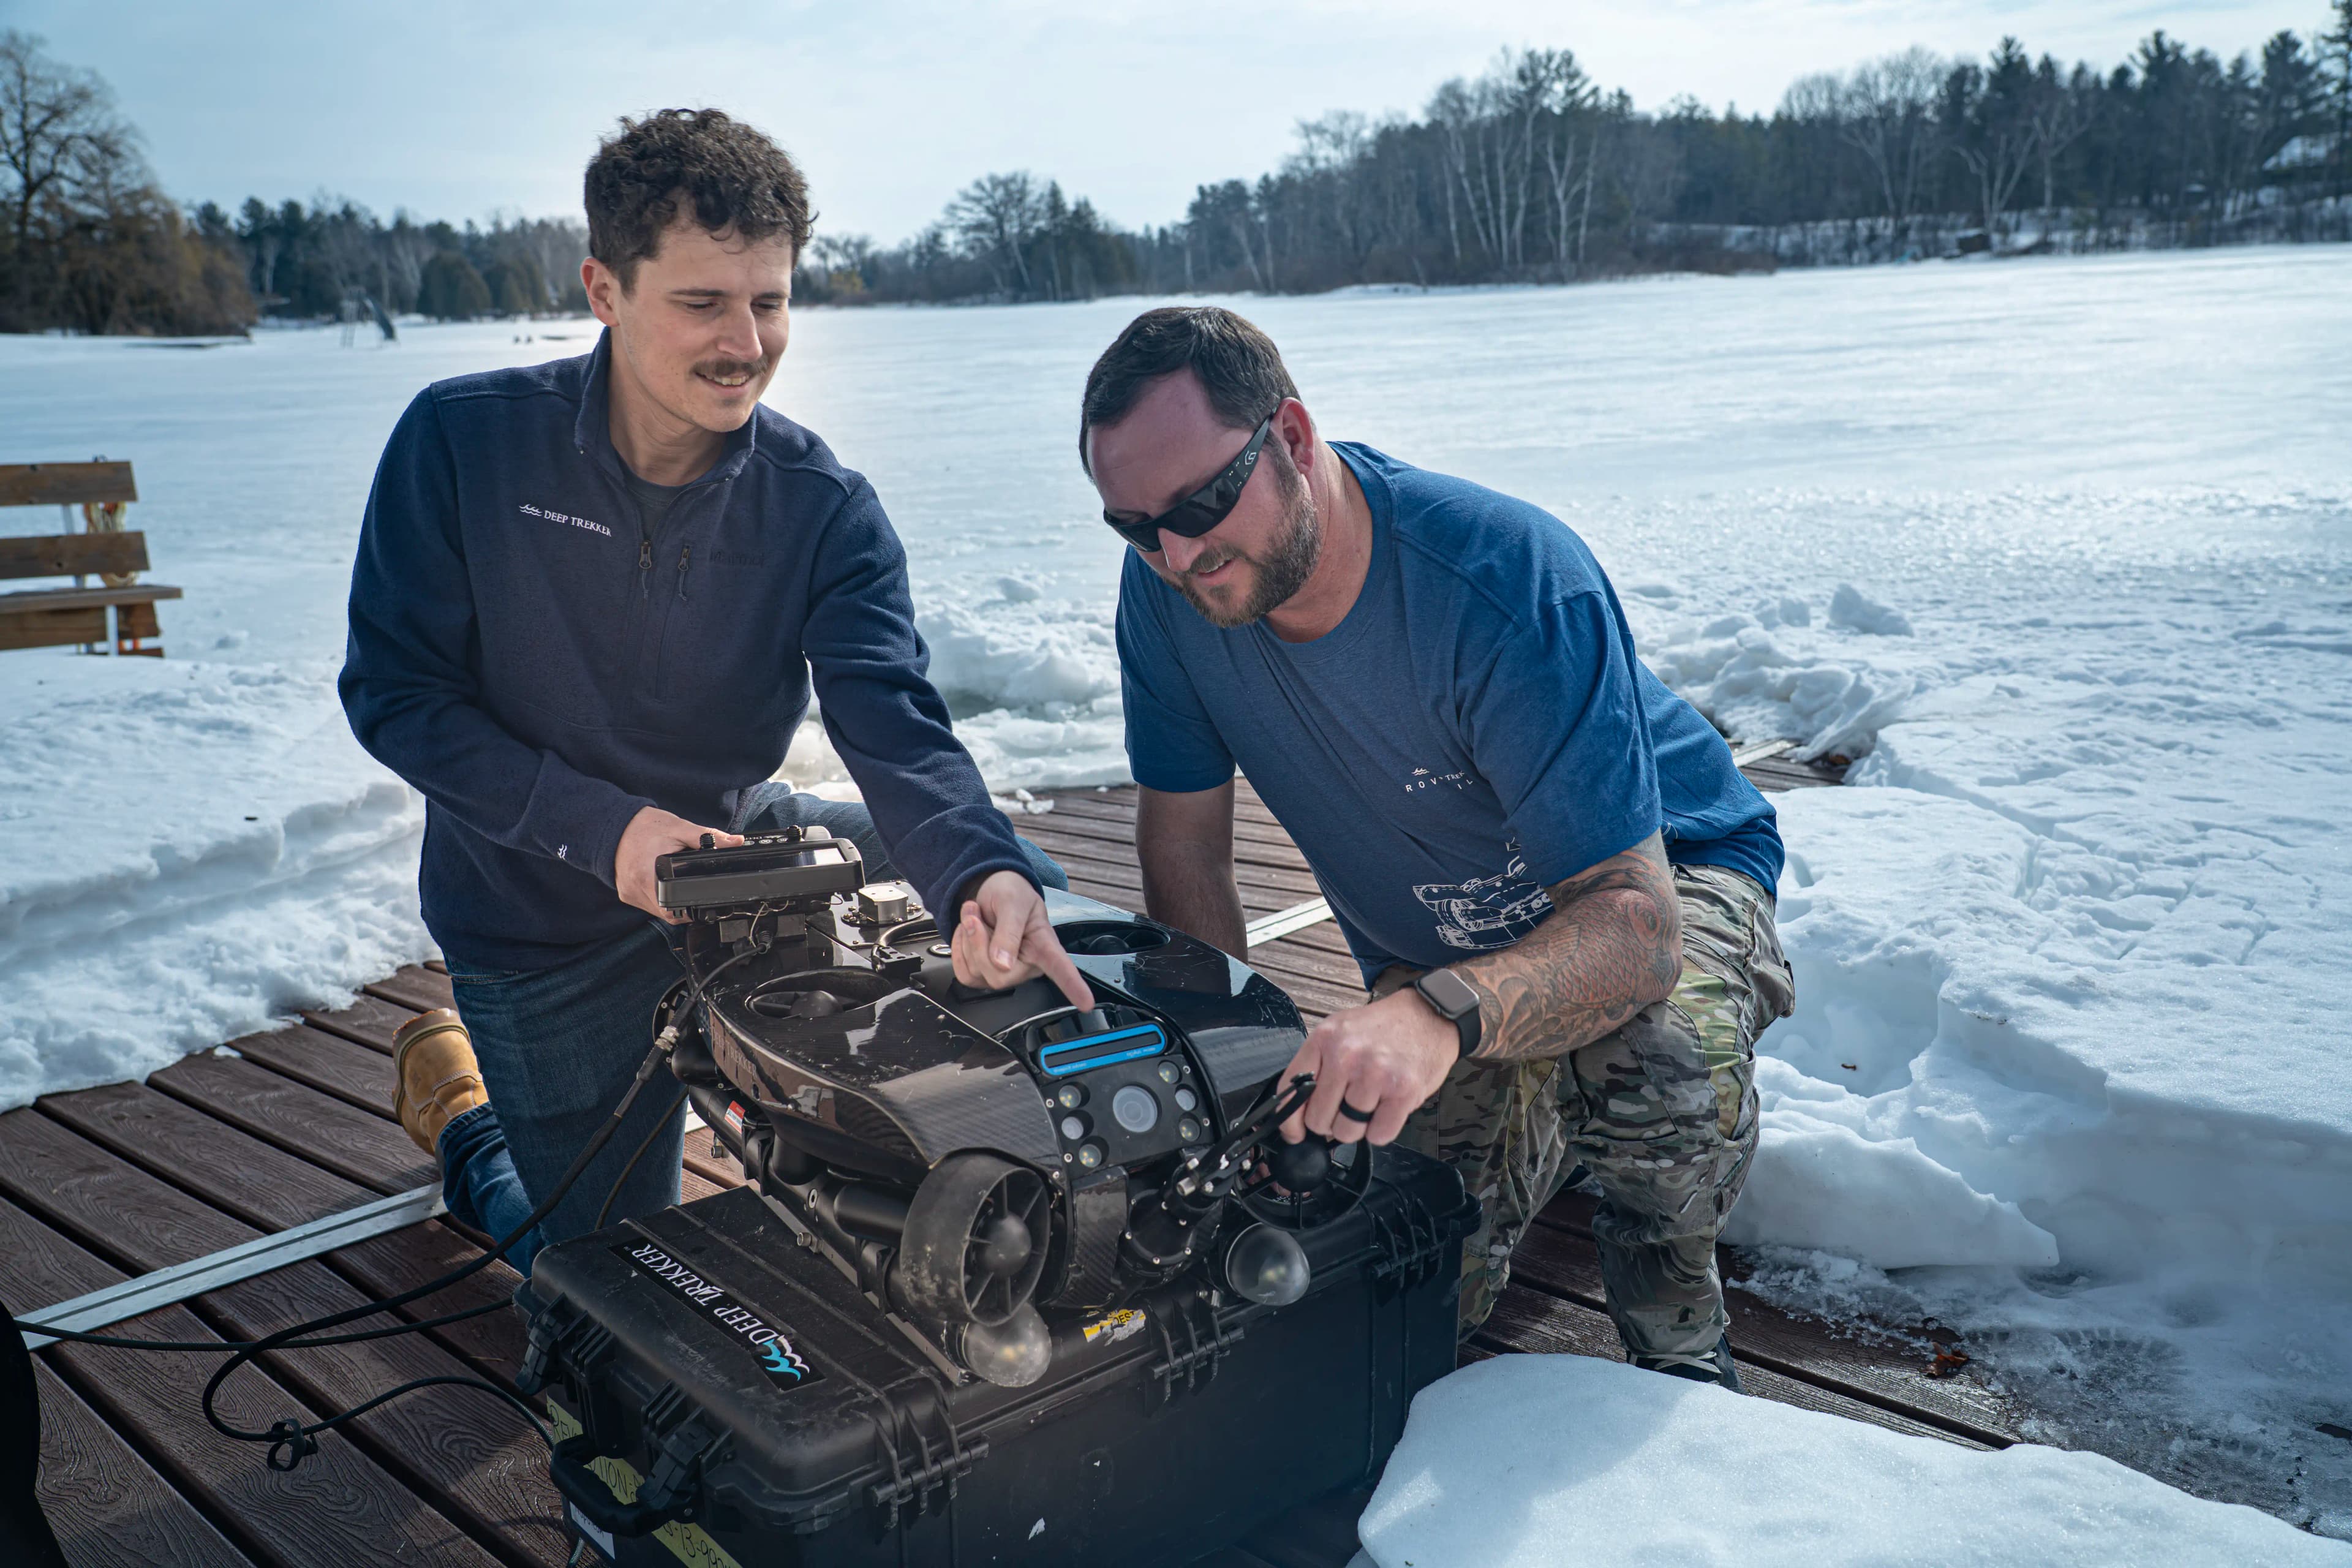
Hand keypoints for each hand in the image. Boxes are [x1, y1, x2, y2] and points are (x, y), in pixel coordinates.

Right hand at [615, 807, 739, 922]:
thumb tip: (735, 842)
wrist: (614, 823)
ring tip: (676, 882)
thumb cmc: (644, 826)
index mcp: (647, 875)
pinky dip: (658, 898)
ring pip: (656, 911)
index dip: (691, 909)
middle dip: (683, 906)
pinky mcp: (625, 894)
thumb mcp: (680, 828)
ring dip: (670, 903)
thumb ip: (709, 837)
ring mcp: (628, 893)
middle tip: (692, 889)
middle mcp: (635, 889)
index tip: (701, 900)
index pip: (673, 909)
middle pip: (666, 913)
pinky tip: (662, 884)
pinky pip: (647, 904)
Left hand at [952, 870, 1094, 1009]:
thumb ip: (1009, 931)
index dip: (1074, 986)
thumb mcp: (1012, 902)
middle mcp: (1027, 963)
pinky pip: (964, 974)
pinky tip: (969, 934)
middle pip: (999, 975)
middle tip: (977, 915)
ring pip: (978, 974)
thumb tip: (1003, 964)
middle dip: (979, 941)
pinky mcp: (983, 974)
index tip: (1086, 1003)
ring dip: (967, 939)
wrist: (988, 889)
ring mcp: (1005, 971)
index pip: (1061, 968)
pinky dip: (958, 949)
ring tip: (976, 917)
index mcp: (1044, 944)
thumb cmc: (1010, 893)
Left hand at [1278, 988, 1459, 1146]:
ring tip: (1371, 1102)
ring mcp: (1375, 1074)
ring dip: (1358, 1126)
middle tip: (1347, 1107)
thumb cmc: (1383, 1028)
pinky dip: (1382, 1129)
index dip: (1290, 1121)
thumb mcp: (1340, 1032)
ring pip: (1348, 1132)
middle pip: (1318, 1120)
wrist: (1428, 1015)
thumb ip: (1317, 1066)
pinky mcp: (1402, 1092)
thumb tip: (1298, 1115)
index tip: (1295, 1132)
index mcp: (1325, 1039)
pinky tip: (1387, 1108)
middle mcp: (1347, 1055)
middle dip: (1331, 1122)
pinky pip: (1378, 1135)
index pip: (1292, 1090)